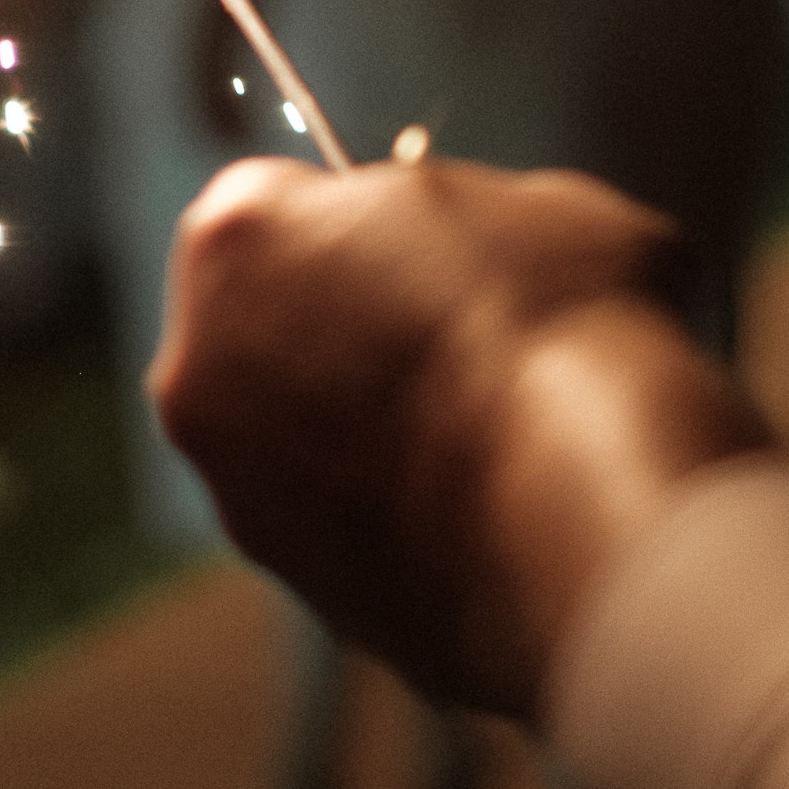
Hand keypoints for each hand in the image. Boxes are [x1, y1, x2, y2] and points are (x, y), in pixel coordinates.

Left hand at [151, 153, 771, 713]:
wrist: (588, 517)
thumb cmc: (566, 331)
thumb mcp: (541, 206)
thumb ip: (464, 218)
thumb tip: (485, 254)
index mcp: (238, 232)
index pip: (283, 201)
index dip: (366, 222)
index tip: (428, 248)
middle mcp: (200, 362)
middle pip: (269, 321)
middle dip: (348, 326)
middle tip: (455, 339)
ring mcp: (238, 488)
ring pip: (300, 433)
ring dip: (369, 428)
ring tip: (485, 432)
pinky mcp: (294, 586)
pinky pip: (342, 525)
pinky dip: (396, 515)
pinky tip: (485, 505)